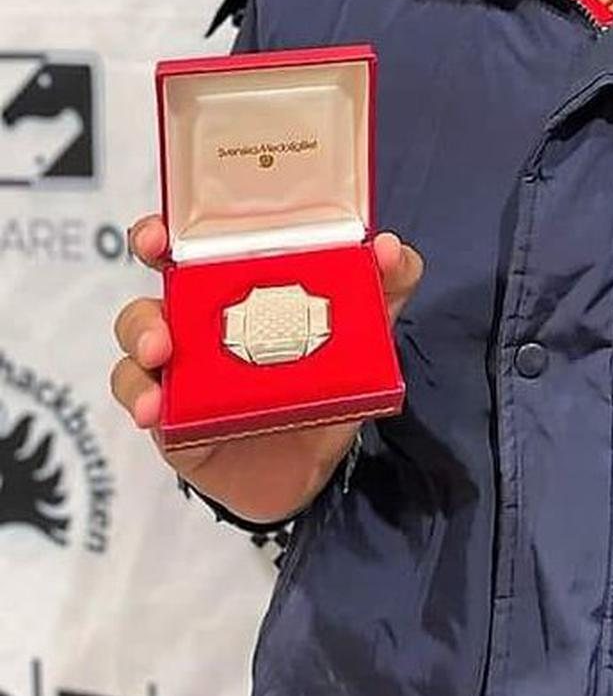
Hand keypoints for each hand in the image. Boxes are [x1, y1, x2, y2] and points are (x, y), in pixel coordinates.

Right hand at [110, 216, 423, 524]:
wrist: (315, 468)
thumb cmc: (328, 377)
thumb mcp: (367, 326)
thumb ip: (389, 284)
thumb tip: (390, 248)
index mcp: (240, 282)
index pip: (193, 240)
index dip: (169, 228)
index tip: (164, 230)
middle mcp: (201, 316)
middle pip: (155, 281)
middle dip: (148, 267)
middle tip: (158, 272)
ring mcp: (180, 365)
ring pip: (140, 335)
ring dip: (144, 335)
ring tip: (162, 352)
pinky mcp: (170, 415)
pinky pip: (140, 396)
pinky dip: (142, 397)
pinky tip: (154, 408)